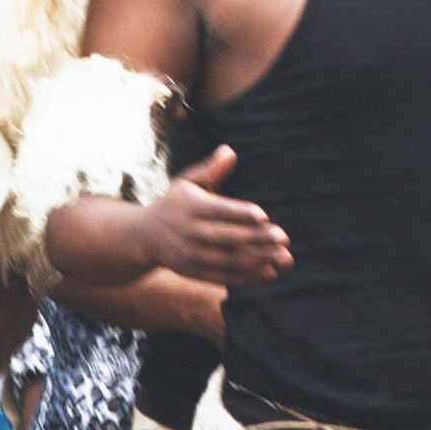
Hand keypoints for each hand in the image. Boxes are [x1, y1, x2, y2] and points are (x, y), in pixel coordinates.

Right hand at [131, 147, 290, 290]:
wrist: (144, 236)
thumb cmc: (175, 202)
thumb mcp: (187, 182)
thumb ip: (210, 169)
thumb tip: (229, 151)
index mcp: (191, 207)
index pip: (219, 211)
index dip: (241, 214)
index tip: (264, 216)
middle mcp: (190, 233)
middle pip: (228, 238)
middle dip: (258, 239)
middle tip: (284, 238)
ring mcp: (192, 256)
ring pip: (229, 260)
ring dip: (260, 261)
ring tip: (285, 259)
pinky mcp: (194, 273)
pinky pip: (224, 278)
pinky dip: (247, 278)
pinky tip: (270, 274)